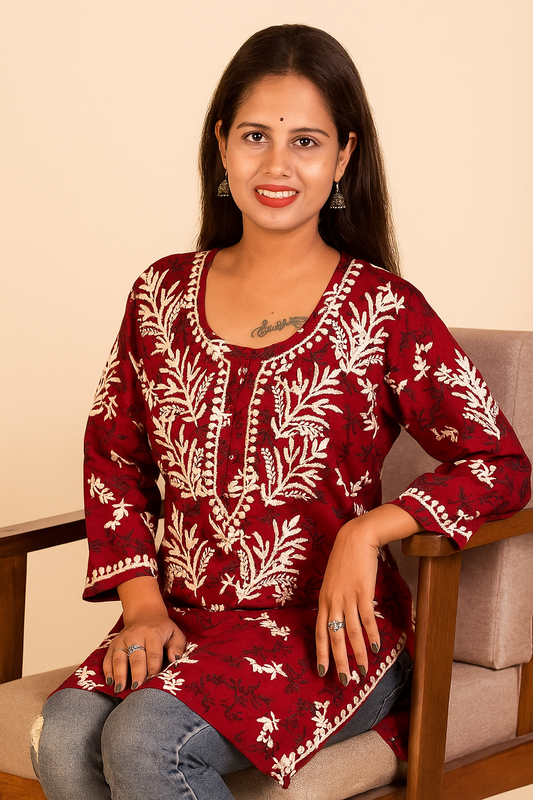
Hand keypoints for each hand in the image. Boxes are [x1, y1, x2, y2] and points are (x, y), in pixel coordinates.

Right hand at [103, 612, 185, 692]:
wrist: (145, 614)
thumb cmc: (161, 629)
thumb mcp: (175, 633)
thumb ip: (178, 646)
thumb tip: (175, 660)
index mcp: (153, 633)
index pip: (154, 654)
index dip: (153, 669)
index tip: (153, 683)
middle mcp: (136, 635)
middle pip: (136, 657)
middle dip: (136, 674)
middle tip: (137, 689)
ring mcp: (123, 639)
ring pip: (119, 658)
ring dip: (119, 674)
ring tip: (120, 689)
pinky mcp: (114, 643)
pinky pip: (108, 657)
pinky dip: (108, 670)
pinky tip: (110, 682)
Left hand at [315, 504, 423, 685]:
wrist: (355, 538)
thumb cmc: (345, 560)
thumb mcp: (332, 582)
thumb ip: (334, 601)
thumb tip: (339, 620)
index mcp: (323, 600)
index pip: (319, 632)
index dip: (321, 653)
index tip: (323, 671)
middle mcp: (332, 601)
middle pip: (334, 637)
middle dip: (339, 661)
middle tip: (344, 680)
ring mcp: (346, 597)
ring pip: (351, 632)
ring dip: (357, 654)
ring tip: (363, 671)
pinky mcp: (362, 592)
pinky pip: (366, 618)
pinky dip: (371, 634)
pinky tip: (375, 647)